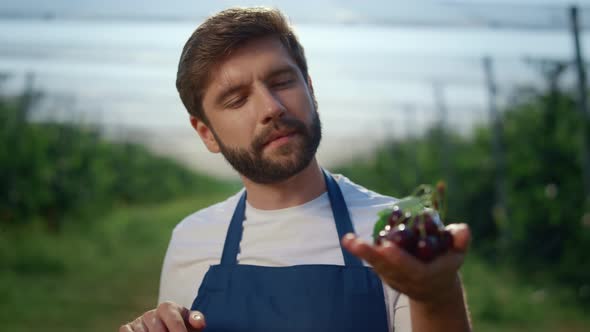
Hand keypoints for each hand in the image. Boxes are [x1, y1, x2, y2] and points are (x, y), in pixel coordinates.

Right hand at [119, 301, 205, 331]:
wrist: (168, 329)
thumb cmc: (182, 328)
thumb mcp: (191, 325)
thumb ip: (196, 320)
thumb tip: (199, 322)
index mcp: (168, 307)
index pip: (174, 320)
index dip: (179, 331)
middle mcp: (152, 313)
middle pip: (158, 330)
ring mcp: (138, 321)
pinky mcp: (127, 328)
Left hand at [341, 223, 470, 305]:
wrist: (434, 286)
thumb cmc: (447, 263)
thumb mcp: (458, 253)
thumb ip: (460, 240)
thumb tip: (462, 229)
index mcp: (425, 276)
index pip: (411, 269)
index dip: (399, 258)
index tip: (386, 247)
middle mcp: (406, 280)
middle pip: (386, 267)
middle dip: (370, 254)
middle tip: (355, 242)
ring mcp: (392, 278)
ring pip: (376, 264)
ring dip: (361, 251)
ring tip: (348, 239)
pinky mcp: (383, 273)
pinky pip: (372, 260)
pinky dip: (361, 251)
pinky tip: (350, 240)